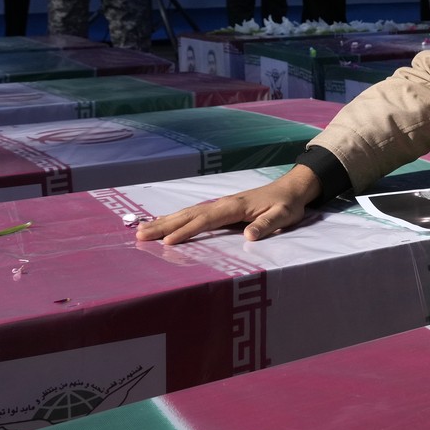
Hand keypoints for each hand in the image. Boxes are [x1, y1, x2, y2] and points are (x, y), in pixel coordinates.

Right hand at [136, 165, 321, 245]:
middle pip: (188, 215)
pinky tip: (163, 223)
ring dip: (164, 221)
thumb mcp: (284, 216)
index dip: (186, 231)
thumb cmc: (287, 205)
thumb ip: (267, 224)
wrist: (291, 189)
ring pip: (186, 213)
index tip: (167, 241)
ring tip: (141, 230)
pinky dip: (175, 218)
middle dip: (164, 225)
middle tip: (139, 235)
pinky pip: (192, 213)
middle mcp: (222, 203)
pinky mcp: (220, 208)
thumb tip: (249, 235)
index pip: (205, 220)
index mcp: (234, 207)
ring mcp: (219, 204)